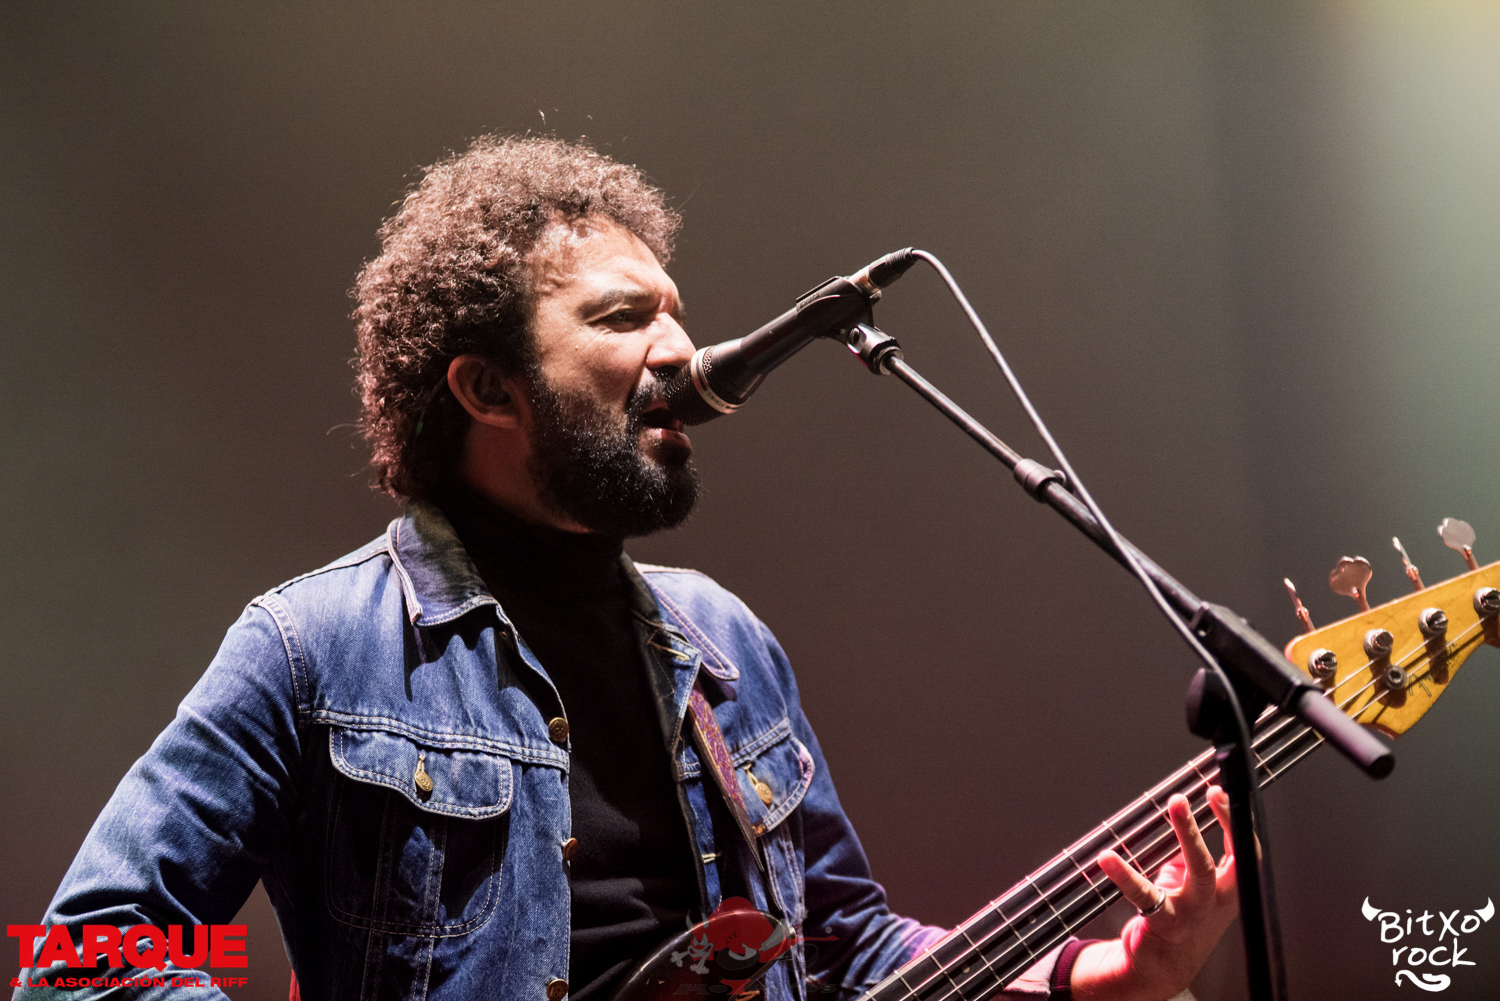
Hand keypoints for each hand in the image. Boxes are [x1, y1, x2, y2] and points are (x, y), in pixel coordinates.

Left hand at [1068, 786, 1238, 1000]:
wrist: (1163, 967)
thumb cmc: (1181, 919)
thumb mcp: (1194, 885)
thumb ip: (1193, 856)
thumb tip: (1185, 818)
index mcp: (1228, 889)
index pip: (1244, 850)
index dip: (1234, 820)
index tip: (1217, 791)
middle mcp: (1216, 901)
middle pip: (1221, 856)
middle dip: (1211, 822)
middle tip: (1188, 796)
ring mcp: (1193, 913)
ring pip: (1196, 870)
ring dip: (1187, 834)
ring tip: (1175, 805)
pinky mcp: (1164, 922)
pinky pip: (1144, 894)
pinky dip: (1124, 874)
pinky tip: (1108, 858)